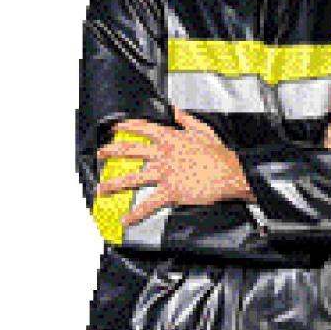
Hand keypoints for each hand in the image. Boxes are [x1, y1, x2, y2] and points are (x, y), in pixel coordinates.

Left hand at [96, 108, 250, 225]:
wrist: (230, 173)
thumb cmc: (219, 155)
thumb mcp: (203, 130)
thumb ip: (186, 119)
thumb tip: (176, 110)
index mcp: (171, 137)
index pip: (143, 128)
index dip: (127, 126)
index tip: (115, 127)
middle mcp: (164, 154)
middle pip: (131, 151)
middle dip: (112, 152)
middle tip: (100, 155)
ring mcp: (165, 173)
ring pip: (133, 178)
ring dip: (115, 183)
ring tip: (102, 188)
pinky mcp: (170, 191)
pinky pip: (149, 203)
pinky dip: (136, 213)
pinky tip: (126, 219)